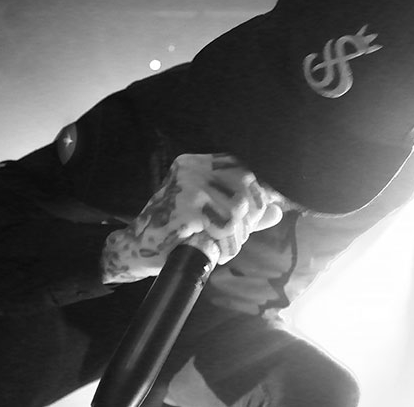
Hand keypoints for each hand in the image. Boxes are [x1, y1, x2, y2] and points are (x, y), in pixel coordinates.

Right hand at [101, 153, 282, 283]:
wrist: (136, 248)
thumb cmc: (176, 230)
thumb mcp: (212, 214)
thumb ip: (245, 210)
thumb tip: (277, 210)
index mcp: (199, 163)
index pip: (244, 170)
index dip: (257, 195)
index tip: (251, 216)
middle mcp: (194, 169)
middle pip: (245, 186)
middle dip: (248, 218)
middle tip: (233, 236)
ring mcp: (189, 187)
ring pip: (237, 210)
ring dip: (235, 236)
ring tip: (220, 246)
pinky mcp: (185, 209)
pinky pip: (223, 228)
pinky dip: (223, 245)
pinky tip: (210, 250)